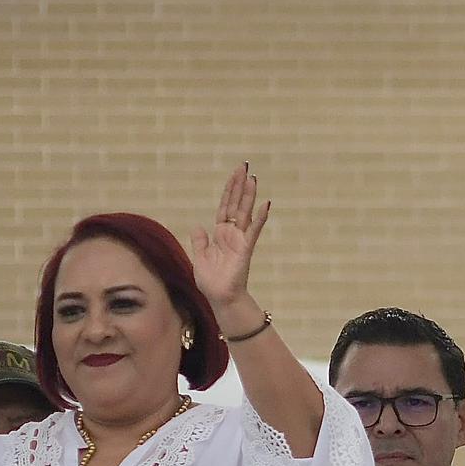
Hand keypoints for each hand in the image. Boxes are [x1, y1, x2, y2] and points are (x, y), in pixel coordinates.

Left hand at [190, 161, 270, 328]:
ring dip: (249, 195)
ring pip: (245, 212)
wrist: (219, 299)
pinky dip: (260, 217)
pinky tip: (266, 204)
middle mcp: (232, 233)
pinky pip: (254, 230)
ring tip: (253, 178)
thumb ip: (200, 242)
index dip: (229, 189)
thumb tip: (198, 226)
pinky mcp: (245, 249)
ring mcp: (240, 240)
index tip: (235, 173)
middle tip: (245, 166)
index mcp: (220, 234)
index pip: (225, 206)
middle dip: (240, 185)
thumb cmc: (211, 282)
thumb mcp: (199, 258)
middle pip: (236, 204)